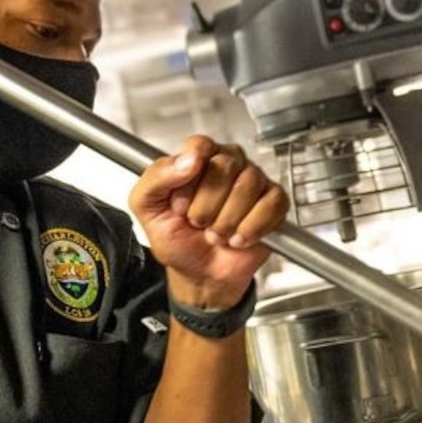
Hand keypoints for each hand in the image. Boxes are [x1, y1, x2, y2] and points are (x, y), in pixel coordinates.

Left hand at [129, 136, 288, 308]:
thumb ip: (157, 178)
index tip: (180, 206)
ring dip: (227, 221)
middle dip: (207, 205)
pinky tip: (238, 238)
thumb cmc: (177, 240)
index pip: (200, 146)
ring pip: (248, 185)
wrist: (199, 276)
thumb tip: (188, 159)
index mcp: (196, 159)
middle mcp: (228, 164)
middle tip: (199, 223)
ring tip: (216, 233)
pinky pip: (272, 204)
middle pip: (226, 164)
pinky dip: (251, 227)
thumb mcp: (148, 209)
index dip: (189, 180)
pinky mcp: (274, 203)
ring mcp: (253, 182)